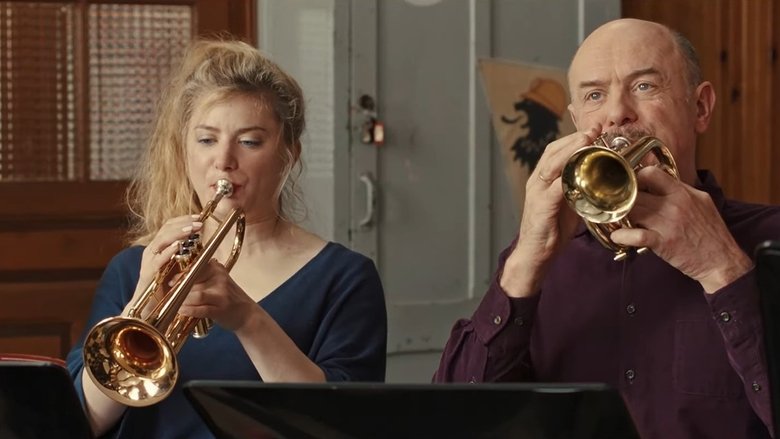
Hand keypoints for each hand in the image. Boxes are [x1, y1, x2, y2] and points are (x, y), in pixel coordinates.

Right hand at [127, 215, 202, 311]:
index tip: (199, 217)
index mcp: (158, 247)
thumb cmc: (165, 287)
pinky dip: (168, 251)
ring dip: (178, 234)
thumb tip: (200, 243)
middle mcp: (151, 251)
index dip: (183, 219)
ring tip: (191, 230)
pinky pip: (158, 260)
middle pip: (165, 230)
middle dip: (183, 224)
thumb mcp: (177, 267)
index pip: (169, 227)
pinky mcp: (148, 274)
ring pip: (161, 241)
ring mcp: (149, 261)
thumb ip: (185, 255)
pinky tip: (178, 246)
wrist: (150, 308)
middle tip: (199, 223)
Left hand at [178, 259, 259, 331]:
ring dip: (182, 301)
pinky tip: (182, 311)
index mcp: (217, 269)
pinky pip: (200, 309)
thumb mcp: (218, 281)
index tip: (171, 282)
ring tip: (176, 305)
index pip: (194, 268)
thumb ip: (201, 278)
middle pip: (192, 282)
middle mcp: (220, 279)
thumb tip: (175, 279)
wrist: (247, 314)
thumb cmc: (229, 298)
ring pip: (195, 295)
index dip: (180, 276)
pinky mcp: (221, 309)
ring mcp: (221, 294)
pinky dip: (189, 310)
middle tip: (170, 295)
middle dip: (178, 290)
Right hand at [500, 125, 600, 296]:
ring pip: (552, 165)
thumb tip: (598, 178)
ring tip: (586, 142)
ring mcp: (537, 193)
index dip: (572, 139)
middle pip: (553, 152)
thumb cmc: (552, 229)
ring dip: (570, 152)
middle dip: (573, 139)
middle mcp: (537, 182)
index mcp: (543, 179)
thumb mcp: (568, 203)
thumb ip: (577, 188)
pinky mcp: (541, 207)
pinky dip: (565, 177)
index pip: (555, 151)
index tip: (591, 130)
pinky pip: (554, 188)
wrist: (536, 252)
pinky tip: (578, 170)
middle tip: (592, 131)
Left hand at [610, 166, 752, 292]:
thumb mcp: (701, 202)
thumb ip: (681, 191)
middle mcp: (674, 204)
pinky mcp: (663, 242)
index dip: (636, 178)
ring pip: (632, 211)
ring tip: (616, 220)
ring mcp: (667, 223)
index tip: (631, 186)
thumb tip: (662, 182)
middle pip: (636, 192)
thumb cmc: (711, 234)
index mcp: (683, 192)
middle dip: (623, 198)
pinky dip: (622, 235)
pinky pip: (634, 235)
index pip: (652, 173)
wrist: (722, 260)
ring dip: (619, 215)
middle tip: (618, 205)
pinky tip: (617, 236)